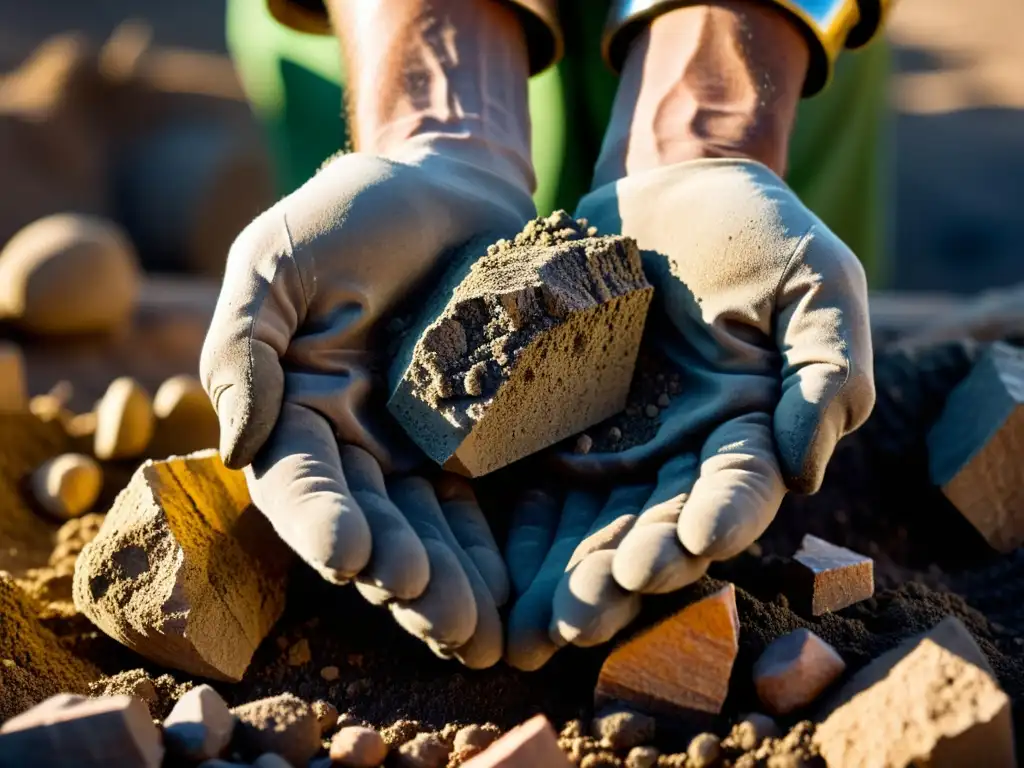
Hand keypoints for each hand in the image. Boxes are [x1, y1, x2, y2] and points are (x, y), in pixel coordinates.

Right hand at [199, 145, 531, 663]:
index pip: (297, 481)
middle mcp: (355, 442)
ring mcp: (420, 447)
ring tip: (476, 631)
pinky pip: (485, 502)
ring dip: (449, 584)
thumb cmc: (351, 213)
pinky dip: (495, 549)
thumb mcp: (276, 260)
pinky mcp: (481, 439)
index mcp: (295, 408)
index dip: (321, 524)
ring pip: (428, 529)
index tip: (354, 557)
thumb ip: (242, 343)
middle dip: (400, 577)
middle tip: (436, 619)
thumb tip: (236, 442)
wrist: (447, 188)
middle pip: (371, 525)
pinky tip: (513, 592)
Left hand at [506, 159, 872, 667]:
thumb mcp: (817, 283)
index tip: (695, 546)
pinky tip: (493, 564)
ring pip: (591, 516)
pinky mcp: (557, 416)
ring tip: (538, 619)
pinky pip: (536, 472)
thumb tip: (806, 470)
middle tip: (590, 615)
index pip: (737, 489)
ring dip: (565, 571)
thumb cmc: (757, 232)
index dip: (719, 520)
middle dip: (624, 571)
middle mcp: (678, 452)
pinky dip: (519, 521)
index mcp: (747, 431)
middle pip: (654, 523)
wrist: (668, 191)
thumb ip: (826, 370)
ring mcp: (615, 439)